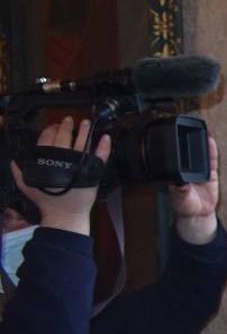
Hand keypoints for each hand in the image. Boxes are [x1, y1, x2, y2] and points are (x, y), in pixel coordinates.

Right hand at [11, 117, 111, 235]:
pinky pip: (100, 157)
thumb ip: (20, 173)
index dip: (51, 130)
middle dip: (66, 126)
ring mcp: (80, 165)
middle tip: (69, 119)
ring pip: (82, 143)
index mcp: (48, 162)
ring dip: (84, 131)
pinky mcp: (93, 172)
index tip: (54, 125)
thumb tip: (15, 162)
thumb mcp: (29, 186)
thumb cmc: (48, 201)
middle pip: (65, 138)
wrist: (64, 214)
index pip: (47, 140)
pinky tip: (105, 138)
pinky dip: (103, 146)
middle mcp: (63, 161)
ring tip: (86, 122)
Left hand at [169, 135, 218, 244]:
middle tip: (188, 131)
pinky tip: (211, 142)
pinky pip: (211, 159)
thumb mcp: (180, 200)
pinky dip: (212, 151)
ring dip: (201, 144)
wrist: (200, 213)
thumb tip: (179, 183)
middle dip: (188, 140)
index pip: (174, 159)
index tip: (175, 139)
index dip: (174, 148)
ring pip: (199, 153)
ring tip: (202, 133)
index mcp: (175, 174)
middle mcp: (186, 169)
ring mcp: (198, 169)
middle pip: (187, 152)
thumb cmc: (186, 207)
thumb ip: (180, 192)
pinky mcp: (210, 171)